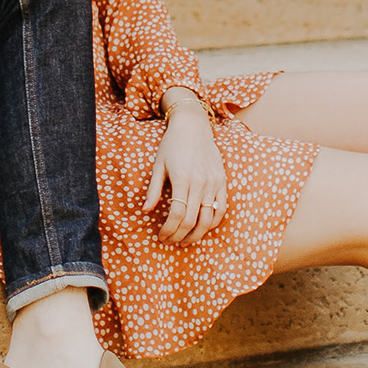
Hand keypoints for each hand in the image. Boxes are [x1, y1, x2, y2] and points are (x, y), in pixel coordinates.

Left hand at [145, 90, 226, 242]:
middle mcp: (200, 182)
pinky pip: (221, 209)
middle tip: (170, 241)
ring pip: (208, 219)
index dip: (169, 230)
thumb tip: (145, 211)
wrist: (193, 126)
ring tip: (186, 240)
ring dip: (197, 234)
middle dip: (179, 235)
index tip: (161, 236)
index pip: (177, 214)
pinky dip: (213, 222)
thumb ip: (153, 190)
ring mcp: (213, 182)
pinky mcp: (222, 181)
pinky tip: (203, 228)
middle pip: (192, 220)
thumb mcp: (158, 165)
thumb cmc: (172, 144)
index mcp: (182, 178)